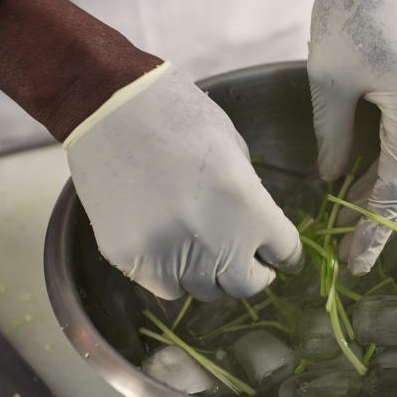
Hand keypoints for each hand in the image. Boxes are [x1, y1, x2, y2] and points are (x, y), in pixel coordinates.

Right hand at [64, 62, 302, 299]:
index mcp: (248, 206)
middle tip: (245, 258)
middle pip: (246, 285)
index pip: (284, 252)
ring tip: (200, 243)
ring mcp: (169, 254)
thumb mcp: (234, 150)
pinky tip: (169, 244)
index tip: (281, 256)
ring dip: (209, 273)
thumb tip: (255, 230)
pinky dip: (173, 273)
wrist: (111, 107)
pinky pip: (165, 287)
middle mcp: (213, 240)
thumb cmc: (179, 116)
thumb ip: (249, 197)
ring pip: (203, 290)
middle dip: (251, 272)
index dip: (284, 253)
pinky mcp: (131, 259)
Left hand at [309, 0, 396, 275]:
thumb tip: (331, 179)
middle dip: (387, 220)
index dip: (376, 231)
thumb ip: (332, 137)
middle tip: (347, 247)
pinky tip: (364, 178)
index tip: (354, 263)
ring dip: (391, 194)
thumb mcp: (329, 80)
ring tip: (348, 218)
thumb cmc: (350, 11)